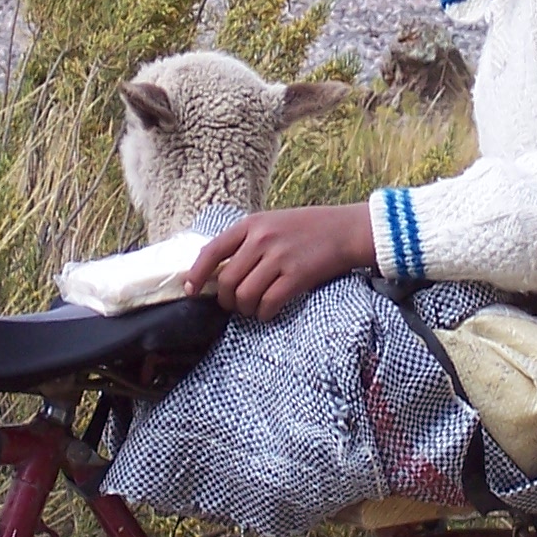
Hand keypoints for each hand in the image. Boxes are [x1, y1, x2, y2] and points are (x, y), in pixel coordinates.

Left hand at [188, 204, 376, 318]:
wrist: (345, 230)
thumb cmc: (307, 228)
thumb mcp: (272, 223)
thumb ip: (247, 241)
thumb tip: (220, 272)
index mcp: (251, 224)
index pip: (212, 251)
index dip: (197, 274)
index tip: (192, 290)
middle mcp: (262, 239)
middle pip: (227, 281)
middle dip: (226, 299)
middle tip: (235, 304)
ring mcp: (279, 257)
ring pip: (245, 295)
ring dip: (245, 309)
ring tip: (252, 308)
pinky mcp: (297, 276)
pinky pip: (268, 303)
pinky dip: (263, 313)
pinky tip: (267, 311)